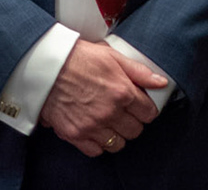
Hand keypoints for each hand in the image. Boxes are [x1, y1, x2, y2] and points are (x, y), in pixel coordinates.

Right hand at [37, 39, 166, 157]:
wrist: (46, 65)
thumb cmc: (78, 57)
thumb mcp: (112, 56)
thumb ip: (139, 71)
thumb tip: (162, 82)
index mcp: (122, 92)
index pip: (149, 113)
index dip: (146, 109)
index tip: (140, 106)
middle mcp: (110, 112)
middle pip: (135, 130)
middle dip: (132, 122)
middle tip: (124, 113)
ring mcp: (92, 126)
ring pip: (118, 144)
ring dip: (116, 135)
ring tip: (109, 122)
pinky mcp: (75, 134)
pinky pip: (96, 151)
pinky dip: (97, 144)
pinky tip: (95, 130)